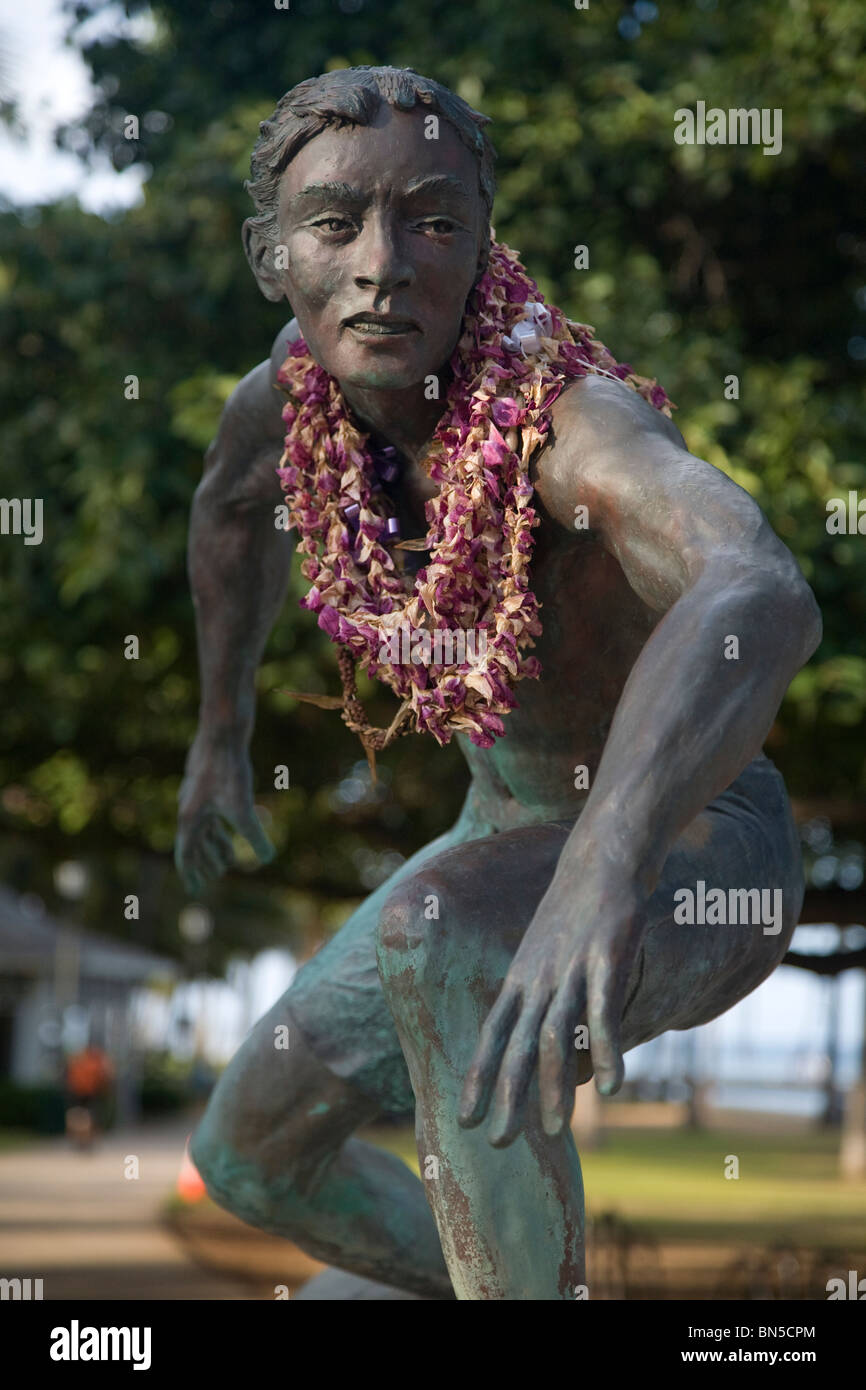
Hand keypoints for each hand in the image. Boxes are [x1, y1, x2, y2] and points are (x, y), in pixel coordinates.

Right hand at [175, 733, 274, 895]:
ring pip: (204, 829)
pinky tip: (231, 828)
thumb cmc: (229, 770)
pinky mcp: (208, 784)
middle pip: (194, 845)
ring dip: (215, 846)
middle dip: (205, 864)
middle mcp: (189, 809)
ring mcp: (197, 796)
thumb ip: (255, 835)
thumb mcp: (243, 807)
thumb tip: (268, 860)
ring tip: (229, 861)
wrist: (222, 733)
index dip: (192, 874)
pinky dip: (219, 826)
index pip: (186, 855)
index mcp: (190, 819)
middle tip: (214, 879)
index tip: (195, 891)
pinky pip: (210, 813)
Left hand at [458, 857, 645, 1146]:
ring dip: (554, 1086)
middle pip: (517, 1044)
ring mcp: (572, 968)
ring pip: (555, 1034)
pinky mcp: (608, 957)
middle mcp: (539, 977)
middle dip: (506, 1095)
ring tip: (552, 1131)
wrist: (601, 858)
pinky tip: (611, 1086)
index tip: (464, 1118)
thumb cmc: (573, 911)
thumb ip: (542, 994)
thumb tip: (545, 1040)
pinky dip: (605, 1050)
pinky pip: (602, 1010)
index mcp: (521, 978)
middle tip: (498, 1144)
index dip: (478, 1076)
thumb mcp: (545, 952)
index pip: (492, 1034)